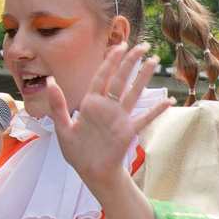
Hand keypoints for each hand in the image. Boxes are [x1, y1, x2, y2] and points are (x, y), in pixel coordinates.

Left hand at [37, 39, 163, 192]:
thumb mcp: (62, 129)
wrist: (91, 173)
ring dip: (143, 78)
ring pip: (133, 93)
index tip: (120, 46)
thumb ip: (58, 105)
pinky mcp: (128, 131)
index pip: (102, 76)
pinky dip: (157, 110)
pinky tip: (168, 101)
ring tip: (153, 61)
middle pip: (120, 79)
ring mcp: (120, 118)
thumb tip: (50, 81)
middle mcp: (107, 107)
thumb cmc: (76, 152)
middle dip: (130, 62)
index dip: (110, 61)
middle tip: (142, 46)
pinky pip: (145, 118)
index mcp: (91, 103)